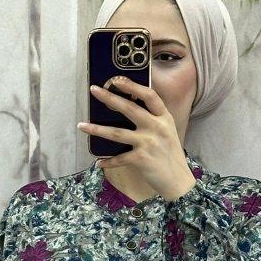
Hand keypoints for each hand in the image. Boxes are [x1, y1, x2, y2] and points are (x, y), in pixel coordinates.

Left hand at [78, 77, 195, 201]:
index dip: (132, 85)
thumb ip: (154, 119)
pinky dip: (108, 161)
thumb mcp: (168, 131)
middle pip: (129, 108)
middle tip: (94, 89)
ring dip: (97, 129)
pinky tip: (99, 162)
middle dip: (109, 97)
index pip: (149, 95)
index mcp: (164, 117)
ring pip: (117, 133)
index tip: (117, 79)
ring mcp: (148, 143)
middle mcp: (156, 127)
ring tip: (82, 125)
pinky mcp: (141, 159)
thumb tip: (130, 108)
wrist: (178, 181)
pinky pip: (119, 158)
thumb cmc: (171, 156)